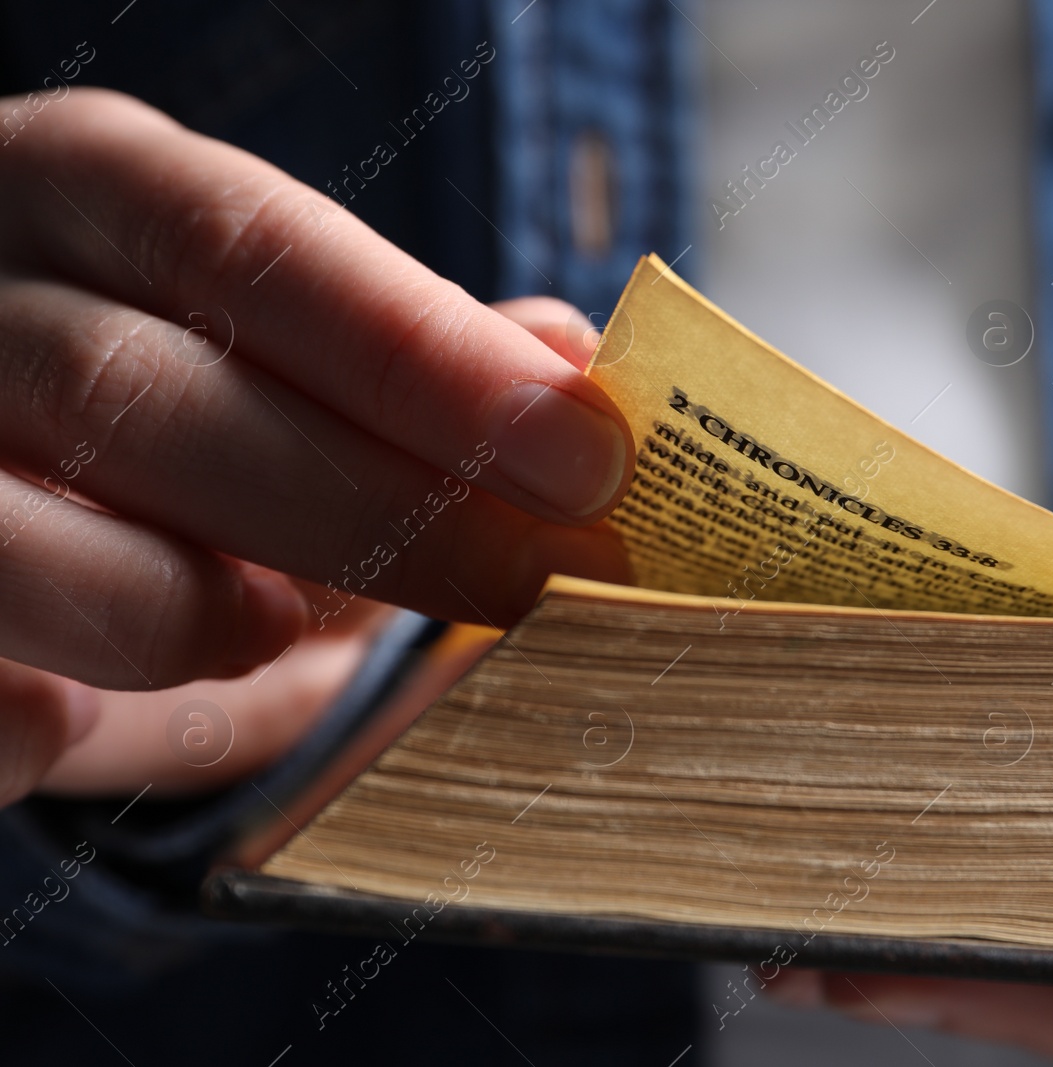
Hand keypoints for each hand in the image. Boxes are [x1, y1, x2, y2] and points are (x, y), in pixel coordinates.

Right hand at [0, 88, 634, 803]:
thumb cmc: (142, 391)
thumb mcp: (259, 331)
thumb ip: (399, 354)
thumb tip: (566, 355)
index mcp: (83, 189)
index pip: (253, 247)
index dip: (428, 357)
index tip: (587, 457)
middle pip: (147, 396)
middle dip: (370, 512)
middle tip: (526, 586)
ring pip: (27, 549)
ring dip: (190, 613)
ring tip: (280, 629)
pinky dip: (42, 719)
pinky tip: (90, 715)